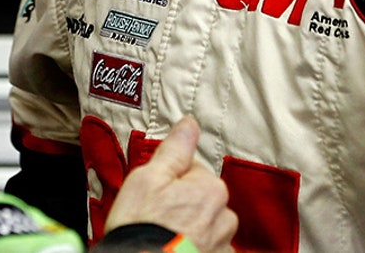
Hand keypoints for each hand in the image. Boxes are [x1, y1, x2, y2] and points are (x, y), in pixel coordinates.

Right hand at [105, 115, 237, 252]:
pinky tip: (177, 248)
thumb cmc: (140, 225)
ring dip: (193, 230)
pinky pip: (210, 249)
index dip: (170, 180)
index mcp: (210, 189)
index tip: (155, 194)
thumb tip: (189, 124)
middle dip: (185, 206)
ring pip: (208, 228)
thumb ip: (174, 150)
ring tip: (166, 236)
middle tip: (157, 216)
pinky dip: (197, 248)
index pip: (194, 171)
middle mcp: (224, 217)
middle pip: (204, 201)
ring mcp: (222, 245)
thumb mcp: (147, 178)